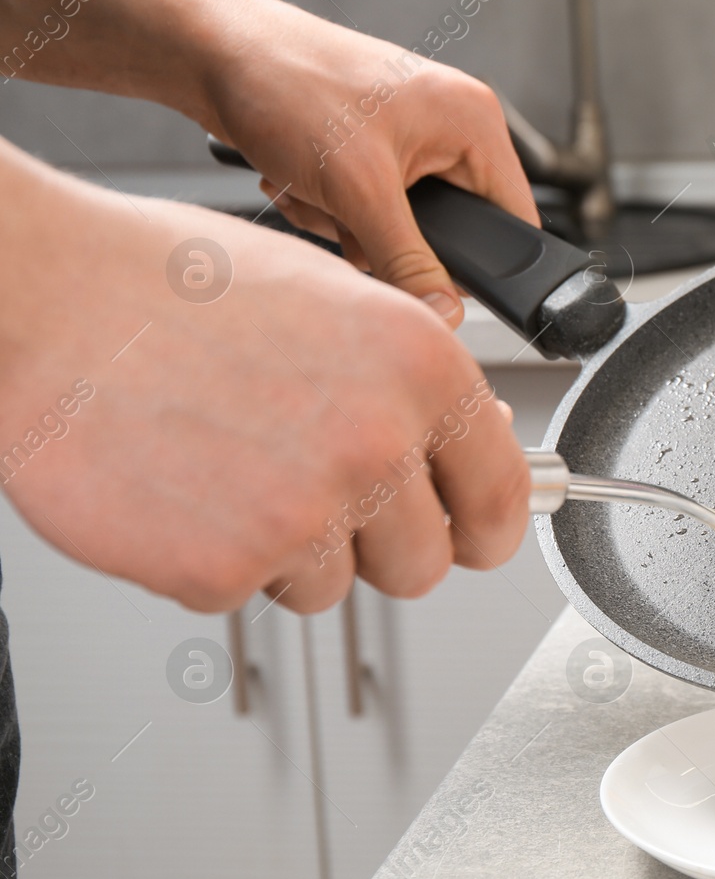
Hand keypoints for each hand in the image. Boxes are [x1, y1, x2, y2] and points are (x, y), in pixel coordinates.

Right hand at [0, 152, 530, 613]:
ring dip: (292, 550)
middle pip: (424, 563)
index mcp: (420, 367)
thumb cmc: (167, 283)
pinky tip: (183, 490)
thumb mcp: (331, 296)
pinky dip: (216, 560)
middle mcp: (376, 442)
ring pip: (335, 586)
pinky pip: (249, 595)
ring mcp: (302, 513)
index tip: (473, 536)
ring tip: (229, 468)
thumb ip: (411, 380)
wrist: (39, 296)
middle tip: (316, 494)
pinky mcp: (222, 569)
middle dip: (379, 545)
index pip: (503, 497)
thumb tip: (473, 433)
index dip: (487, 527)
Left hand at [199, 0, 539, 326]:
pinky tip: (299, 180)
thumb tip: (444, 313)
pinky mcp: (370, 148)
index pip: (513, 220)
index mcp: (474, 123)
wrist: (214, 51)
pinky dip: (330, 209)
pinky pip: (368, 210)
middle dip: (388, 239)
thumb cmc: (290, 85)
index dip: (478, 262)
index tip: (431, 278)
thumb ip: (409, 261)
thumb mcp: (358, 190)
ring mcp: (409, 138)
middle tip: (348, 215)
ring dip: (349, 225)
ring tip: (313, 190)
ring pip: (401, 228)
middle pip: (449, 231)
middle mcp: (450, 128)